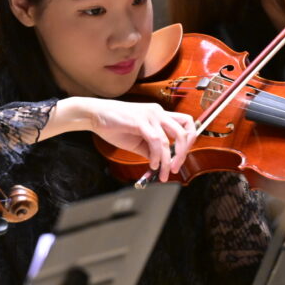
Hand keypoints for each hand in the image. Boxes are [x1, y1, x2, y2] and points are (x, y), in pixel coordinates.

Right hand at [81, 98, 197, 182]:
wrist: (95, 115)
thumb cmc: (114, 126)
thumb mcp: (137, 140)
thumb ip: (151, 149)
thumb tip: (162, 163)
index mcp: (159, 114)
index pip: (186, 123)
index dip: (190, 141)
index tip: (181, 157)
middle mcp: (158, 112)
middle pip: (185, 130)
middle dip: (183, 153)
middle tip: (175, 168)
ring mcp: (150, 115)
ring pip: (171, 139)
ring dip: (169, 160)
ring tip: (163, 172)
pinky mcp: (140, 120)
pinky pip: (156, 141)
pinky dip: (157, 156)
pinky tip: (152, 164)